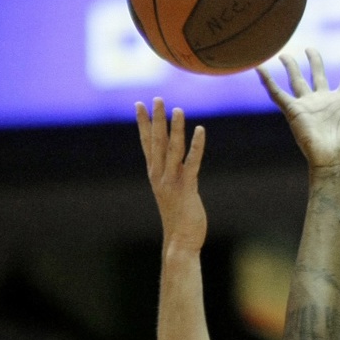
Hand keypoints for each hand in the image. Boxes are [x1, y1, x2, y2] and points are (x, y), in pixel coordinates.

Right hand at [136, 98, 206, 249]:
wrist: (180, 241)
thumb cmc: (178, 219)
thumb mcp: (171, 193)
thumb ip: (170, 176)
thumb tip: (173, 163)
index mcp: (155, 174)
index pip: (147, 143)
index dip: (143, 123)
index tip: (139, 105)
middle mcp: (160, 175)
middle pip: (157, 142)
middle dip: (156, 119)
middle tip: (156, 98)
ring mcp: (172, 181)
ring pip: (172, 149)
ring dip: (175, 128)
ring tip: (178, 109)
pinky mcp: (186, 188)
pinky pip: (192, 162)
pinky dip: (196, 145)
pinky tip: (200, 130)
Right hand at [257, 44, 339, 175]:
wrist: (337, 165)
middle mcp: (325, 102)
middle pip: (319, 75)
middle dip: (314, 61)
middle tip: (309, 48)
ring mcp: (309, 106)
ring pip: (297, 81)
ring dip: (291, 68)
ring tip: (284, 53)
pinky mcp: (294, 113)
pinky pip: (278, 94)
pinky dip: (268, 82)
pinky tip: (259, 68)